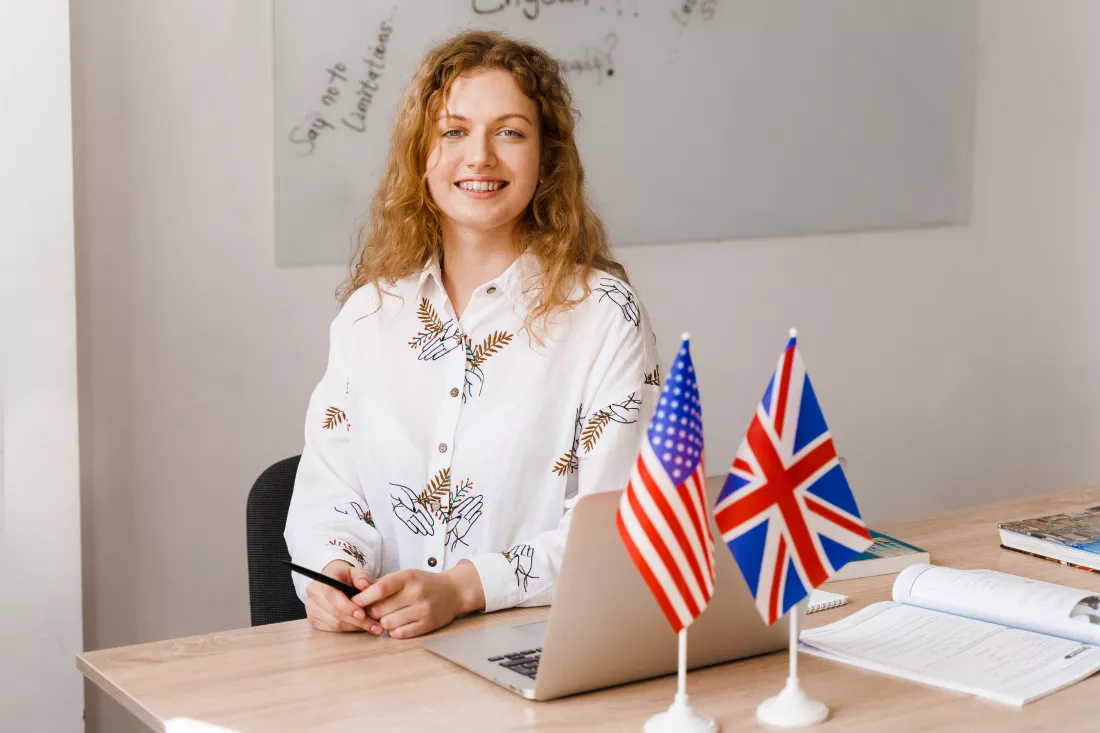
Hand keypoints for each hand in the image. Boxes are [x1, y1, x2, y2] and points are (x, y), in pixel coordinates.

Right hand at [304, 560, 383, 634]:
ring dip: (355, 627)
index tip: (362, 614)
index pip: (332, 595)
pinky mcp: (313, 619)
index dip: (347, 606)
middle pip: (335, 612)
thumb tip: (365, 585)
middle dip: (357, 621)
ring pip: (334, 623)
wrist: (333, 580)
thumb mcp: (355, 572)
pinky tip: (361, 627)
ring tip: (373, 627)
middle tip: (375, 625)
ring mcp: (311, 607)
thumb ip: (362, 577)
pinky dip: (348, 630)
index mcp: (324, 579)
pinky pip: (332, 629)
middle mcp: (314, 593)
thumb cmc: (346, 576)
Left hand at [354, 564, 485, 638]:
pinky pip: (400, 634)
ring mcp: (423, 609)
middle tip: (372, 611)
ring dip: (383, 623)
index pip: (379, 589)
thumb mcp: (405, 575)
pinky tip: (398, 624)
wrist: (453, 592)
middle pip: (380, 609)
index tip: (353, 602)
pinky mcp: (428, 624)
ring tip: (388, 617)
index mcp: (408, 577)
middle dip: (371, 612)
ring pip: (388, 624)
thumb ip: (383, 583)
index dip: (363, 598)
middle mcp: (416, 593)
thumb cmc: (424, 583)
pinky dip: (394, 631)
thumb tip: (357, 593)